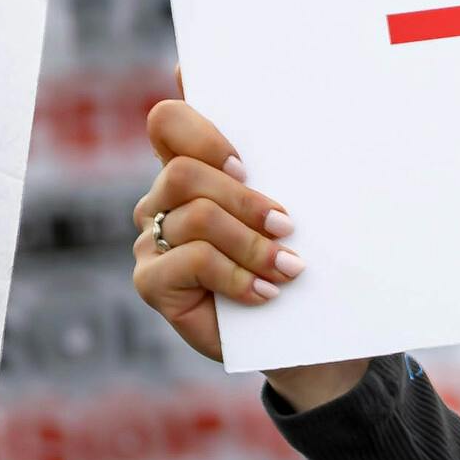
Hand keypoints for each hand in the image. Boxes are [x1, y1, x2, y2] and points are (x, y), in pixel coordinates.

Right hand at [133, 98, 365, 410]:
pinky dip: (238, 275)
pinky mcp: (151, 280)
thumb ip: (281, 170)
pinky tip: (264, 292)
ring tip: (288, 267)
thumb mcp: (294, 212)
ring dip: (252, 243)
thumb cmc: (297, 262)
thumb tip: (308, 123)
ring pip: (197, 216)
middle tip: (287, 226)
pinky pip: (193, 259)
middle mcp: (163, 199)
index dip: (200, 130)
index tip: (247, 163)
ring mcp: (152, 239)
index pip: (169, 123)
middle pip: (186, 172)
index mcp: (193, 169)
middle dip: (245, 199)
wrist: (299, 336)